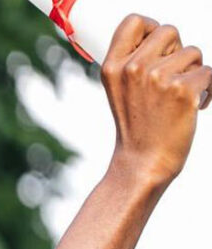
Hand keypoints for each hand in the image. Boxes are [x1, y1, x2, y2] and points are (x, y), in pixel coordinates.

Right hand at [101, 16, 211, 185]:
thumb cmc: (136, 125)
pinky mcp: (183, 90)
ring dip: (194, 71)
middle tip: (171, 76)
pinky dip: (208, 89)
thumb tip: (164, 39)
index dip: (151, 28)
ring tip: (181, 95)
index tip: (158, 48)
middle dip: (177, 50)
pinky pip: (209, 72)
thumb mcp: (119, 90)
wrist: (143, 161)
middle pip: (169, 31)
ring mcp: (158, 78)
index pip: (134, 21)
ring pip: (193, 52)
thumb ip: (133, 62)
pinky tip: (194, 106)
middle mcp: (133, 68)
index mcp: (112, 66)